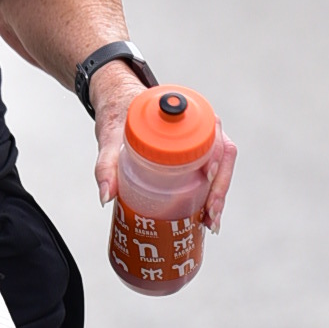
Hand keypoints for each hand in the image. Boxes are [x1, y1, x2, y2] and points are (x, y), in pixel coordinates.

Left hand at [92, 76, 236, 226]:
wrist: (118, 106)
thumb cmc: (118, 116)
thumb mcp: (109, 138)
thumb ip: (106, 165)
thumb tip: (107, 196)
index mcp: (181, 111)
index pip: (209, 129)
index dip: (214, 154)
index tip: (208, 176)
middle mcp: (197, 121)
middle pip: (222, 150)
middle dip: (220, 185)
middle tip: (209, 213)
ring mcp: (200, 137)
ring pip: (221, 163)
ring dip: (219, 193)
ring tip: (210, 220)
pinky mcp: (196, 151)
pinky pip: (213, 169)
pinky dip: (212, 192)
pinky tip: (206, 215)